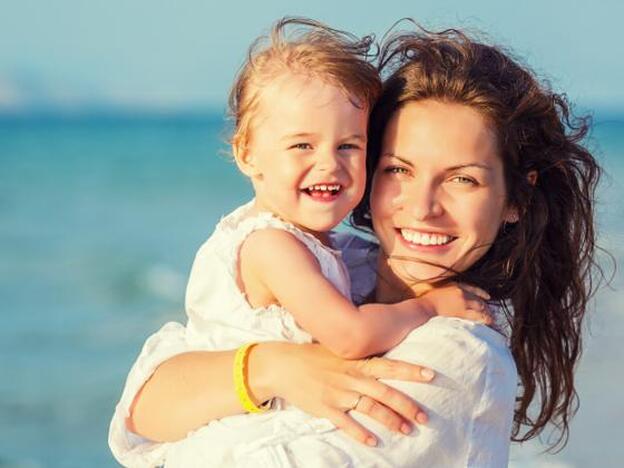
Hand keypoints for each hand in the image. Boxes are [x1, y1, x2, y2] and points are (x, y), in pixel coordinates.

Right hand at [261, 342, 433, 445]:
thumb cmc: (314, 357)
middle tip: (425, 417)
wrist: (284, 365)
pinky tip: (374, 442)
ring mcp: (338, 393)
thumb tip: (386, 361)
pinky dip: (361, 434)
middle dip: (407, 405)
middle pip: (385, 392)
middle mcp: (350, 377)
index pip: (389, 365)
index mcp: (356, 362)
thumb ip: (362, 358)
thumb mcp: (340, 351)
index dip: (410, 370)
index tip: (431, 375)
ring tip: (408, 431)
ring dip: (391, 421)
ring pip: (370, 408)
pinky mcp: (326, 408)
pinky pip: (346, 424)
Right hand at [418, 283, 492, 324]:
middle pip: (478, 299)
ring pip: (480, 308)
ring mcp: (463, 303)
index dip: (482, 293)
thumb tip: (454, 299)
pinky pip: (477, 316)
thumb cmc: (427, 302)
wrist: (424, 308)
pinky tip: (487, 323)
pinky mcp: (462, 313)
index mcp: (455, 286)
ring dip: (486, 314)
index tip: (488, 297)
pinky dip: (483, 319)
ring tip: (491, 320)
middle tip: (490, 313)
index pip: (473, 288)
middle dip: (485, 306)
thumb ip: (449, 293)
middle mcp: (461, 293)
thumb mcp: (439, 291)